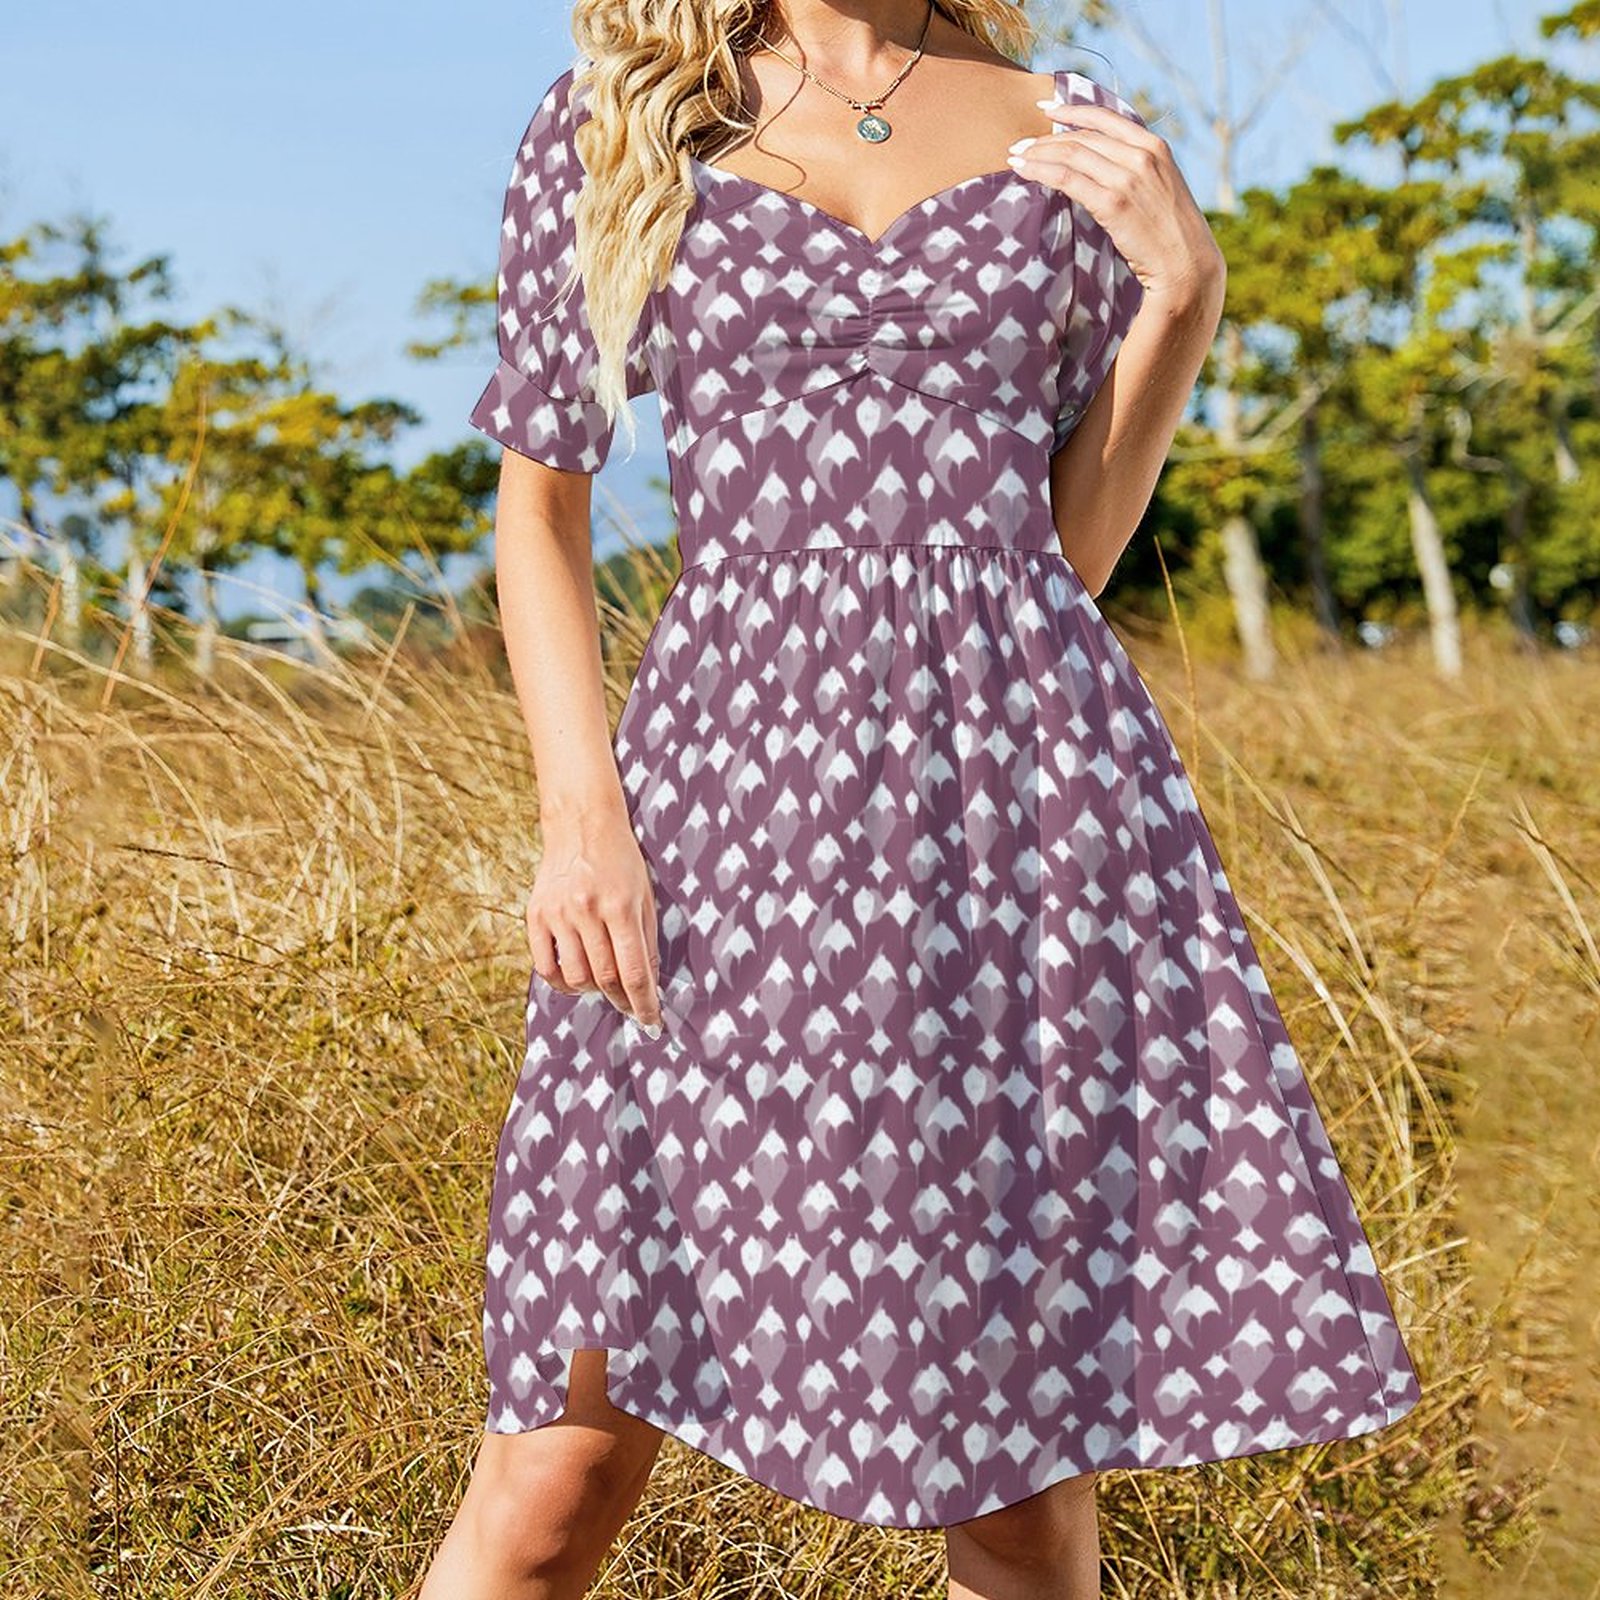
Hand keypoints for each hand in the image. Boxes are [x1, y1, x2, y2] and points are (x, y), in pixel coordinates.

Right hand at [526, 801, 662, 1031]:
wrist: (581, 824)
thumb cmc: (621, 860)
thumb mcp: (645, 895)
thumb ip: (647, 940)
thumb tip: (650, 985)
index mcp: (621, 906)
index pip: (635, 972)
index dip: (645, 1005)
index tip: (652, 1024)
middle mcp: (588, 911)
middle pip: (605, 978)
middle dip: (622, 1001)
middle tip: (631, 1007)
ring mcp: (558, 914)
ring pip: (576, 977)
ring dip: (593, 991)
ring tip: (603, 984)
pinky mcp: (536, 915)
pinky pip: (545, 967)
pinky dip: (563, 983)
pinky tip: (576, 980)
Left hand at [1007, 99, 1225, 311]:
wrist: (1186, 264)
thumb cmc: (1170, 234)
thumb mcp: (1159, 188)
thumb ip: (1135, 169)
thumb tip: (1101, 165)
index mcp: (1154, 145)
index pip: (1105, 117)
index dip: (1072, 109)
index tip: (1046, 106)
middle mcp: (1141, 155)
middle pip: (1083, 136)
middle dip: (1046, 138)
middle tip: (1019, 144)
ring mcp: (1127, 177)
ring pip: (1071, 153)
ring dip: (1037, 153)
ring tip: (1015, 157)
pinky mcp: (1113, 203)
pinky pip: (1067, 178)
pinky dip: (1041, 171)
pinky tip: (1024, 171)